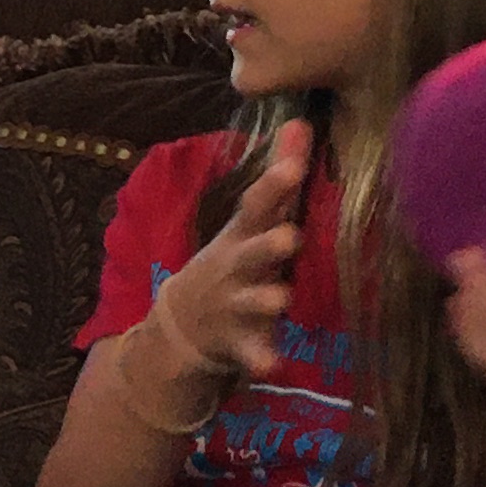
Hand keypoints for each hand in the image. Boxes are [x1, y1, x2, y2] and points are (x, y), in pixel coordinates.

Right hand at [147, 120, 310, 387]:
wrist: (184, 323)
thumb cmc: (233, 260)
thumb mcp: (250, 220)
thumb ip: (278, 175)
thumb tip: (301, 122)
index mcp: (241, 236)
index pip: (257, 205)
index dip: (274, 185)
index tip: (293, 166)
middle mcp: (235, 267)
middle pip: (251, 252)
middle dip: (267, 245)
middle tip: (290, 237)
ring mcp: (233, 305)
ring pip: (251, 302)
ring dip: (264, 300)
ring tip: (281, 299)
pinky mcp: (237, 341)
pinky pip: (249, 352)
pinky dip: (258, 358)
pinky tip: (271, 364)